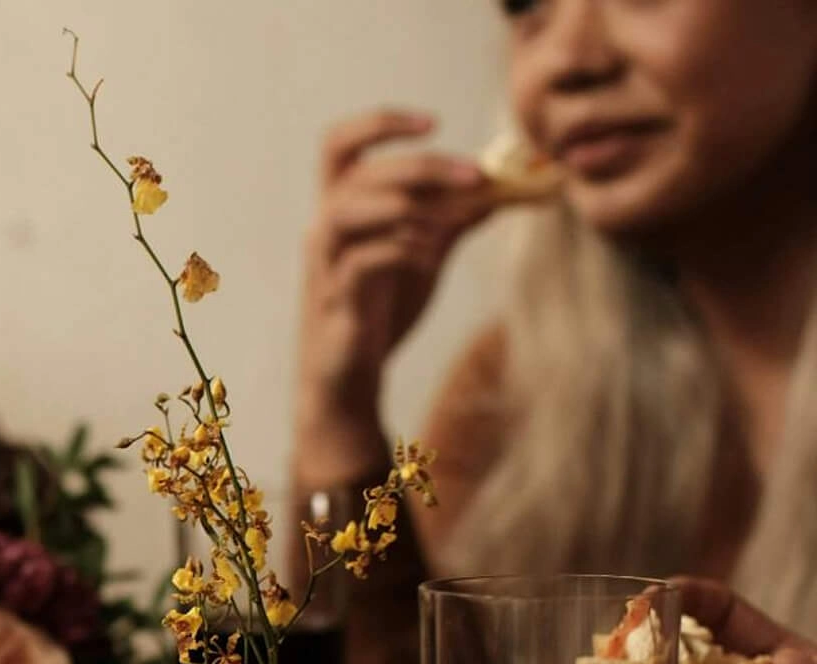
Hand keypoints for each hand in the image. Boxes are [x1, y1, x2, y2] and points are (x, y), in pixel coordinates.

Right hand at [294, 111, 492, 482]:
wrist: (351, 378)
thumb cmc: (380, 312)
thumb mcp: (425, 255)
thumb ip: (453, 219)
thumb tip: (504, 185)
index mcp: (342, 208)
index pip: (341, 143)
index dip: (382, 122)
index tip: (434, 122)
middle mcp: (325, 229)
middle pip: (358, 171)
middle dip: (421, 165)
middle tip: (475, 176)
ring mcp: (324, 266)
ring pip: (345, 211)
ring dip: (405, 206)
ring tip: (447, 224)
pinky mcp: (333, 303)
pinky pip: (359, 263)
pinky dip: (400, 251)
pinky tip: (429, 259)